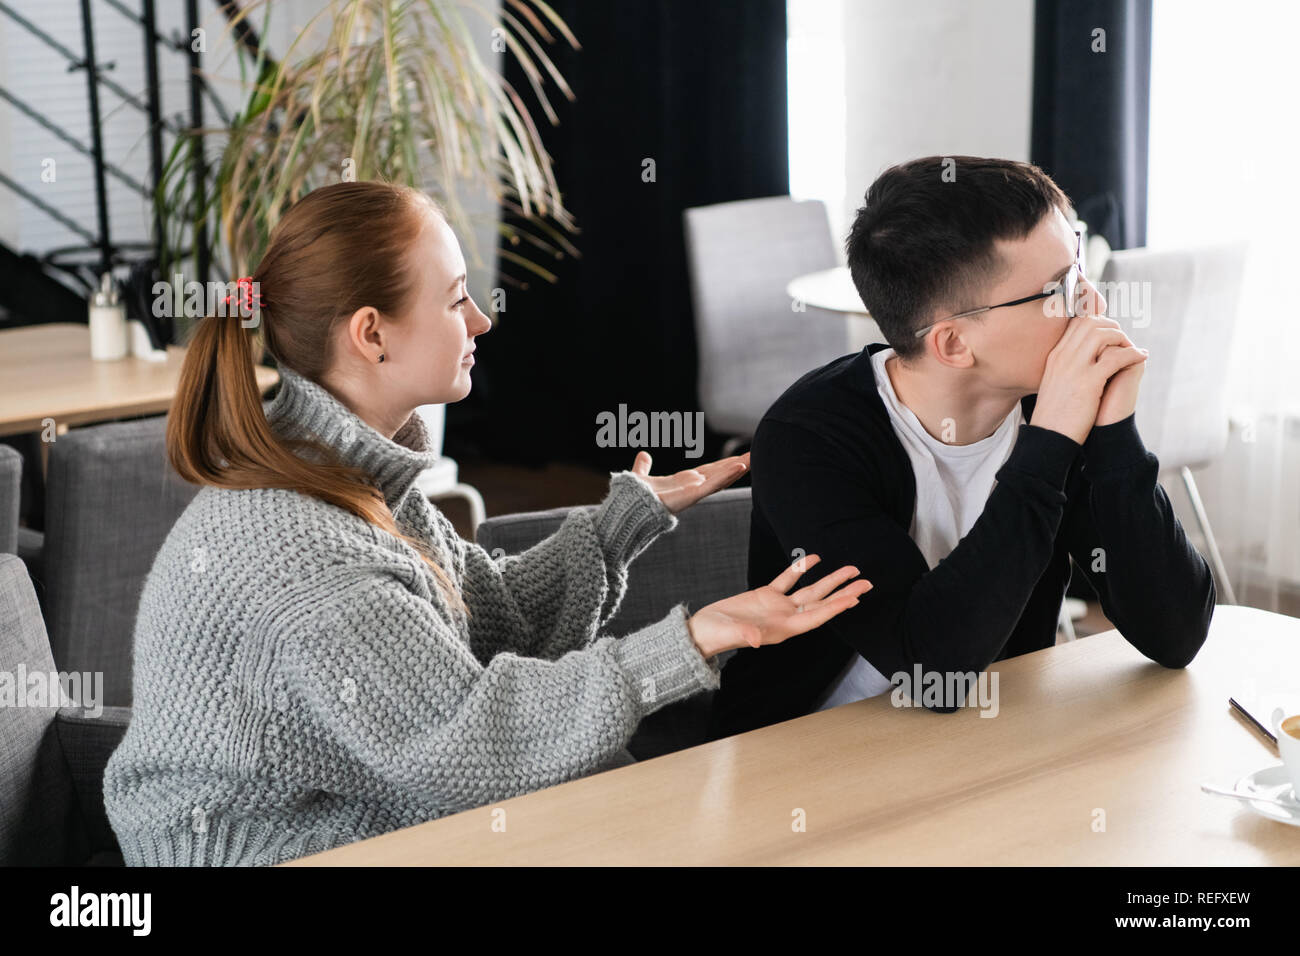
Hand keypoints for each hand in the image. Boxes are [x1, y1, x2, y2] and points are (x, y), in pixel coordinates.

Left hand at [630, 450, 748, 514]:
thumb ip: (643, 466)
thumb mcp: (641, 476)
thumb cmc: (635, 498)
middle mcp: (693, 487)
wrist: (629, 508)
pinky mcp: (693, 496)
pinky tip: (740, 467)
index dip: (724, 464)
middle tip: (755, 455)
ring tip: (754, 458)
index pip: (709, 471)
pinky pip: (713, 485)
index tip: (738, 458)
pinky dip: (727, 476)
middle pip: (720, 473)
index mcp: (684, 482)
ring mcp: (695, 492)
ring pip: (721, 478)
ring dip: (738, 468)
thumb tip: (643, 455)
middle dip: (738, 465)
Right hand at [685, 554, 872, 658]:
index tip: (854, 598)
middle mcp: (786, 618)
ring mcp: (777, 607)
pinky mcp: (765, 595)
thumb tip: (757, 640)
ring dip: (829, 580)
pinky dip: (800, 569)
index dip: (835, 608)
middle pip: (822, 603)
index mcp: (783, 629)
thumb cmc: (715, 636)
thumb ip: (746, 635)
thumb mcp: (730, 635)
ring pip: (810, 591)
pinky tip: (812, 558)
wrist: (702, 631)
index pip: (816, 616)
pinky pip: (787, 580)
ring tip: (851, 569)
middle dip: (844, 593)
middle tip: (867, 582)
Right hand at [1029, 314, 1147, 443]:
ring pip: (1102, 335)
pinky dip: (1133, 354)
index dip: (1097, 321)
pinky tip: (1141, 358)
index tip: (1110, 332)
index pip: (1076, 323)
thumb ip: (1066, 368)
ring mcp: (1074, 368)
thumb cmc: (1053, 415)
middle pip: (1090, 323)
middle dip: (1112, 327)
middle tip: (1123, 341)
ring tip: (1131, 349)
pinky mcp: (1088, 382)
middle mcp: (1063, 358)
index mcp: (1055, 357)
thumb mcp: (1054, 384)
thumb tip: (1083, 361)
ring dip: (1122, 338)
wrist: (1048, 437)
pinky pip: (1116, 357)